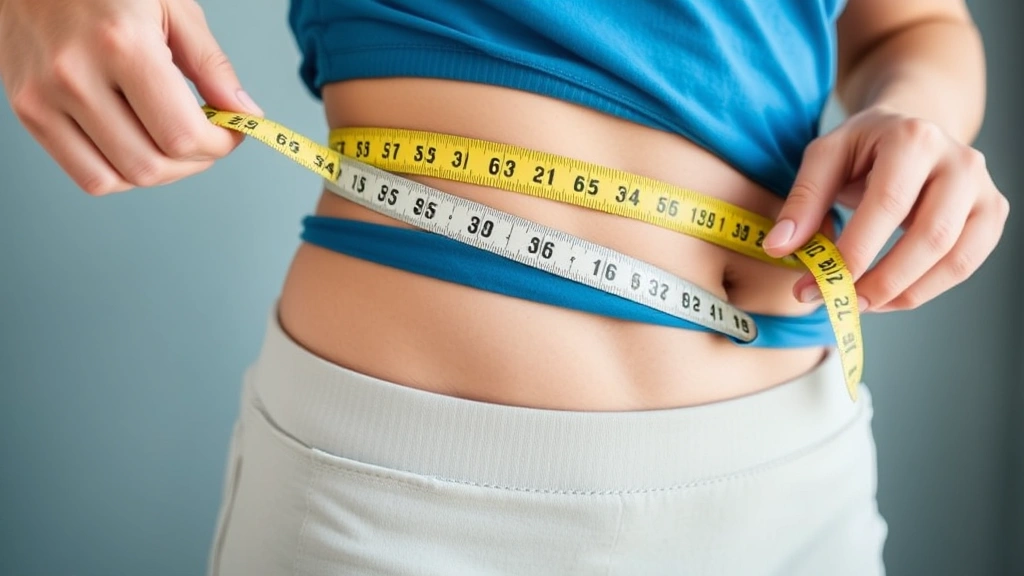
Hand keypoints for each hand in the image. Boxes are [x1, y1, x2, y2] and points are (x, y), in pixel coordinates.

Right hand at [0, 0, 261, 194]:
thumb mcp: (172, 5)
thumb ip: (211, 64)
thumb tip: (244, 114)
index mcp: (121, 45)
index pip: (182, 134)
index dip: (220, 144)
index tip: (232, 132)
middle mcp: (76, 76)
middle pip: (152, 165)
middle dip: (196, 160)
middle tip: (208, 138)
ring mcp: (44, 98)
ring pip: (120, 179)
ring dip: (161, 171)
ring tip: (173, 141)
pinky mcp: (28, 112)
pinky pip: (88, 176)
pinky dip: (123, 173)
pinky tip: (138, 144)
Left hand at [762, 106, 1008, 312]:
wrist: (912, 129)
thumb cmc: (864, 147)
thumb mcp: (825, 157)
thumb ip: (802, 200)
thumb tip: (779, 248)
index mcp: (913, 139)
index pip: (887, 205)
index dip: (854, 253)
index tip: (816, 286)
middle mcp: (960, 160)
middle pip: (931, 236)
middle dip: (881, 281)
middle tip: (839, 302)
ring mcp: (983, 189)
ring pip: (955, 258)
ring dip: (905, 293)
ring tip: (860, 303)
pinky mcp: (992, 213)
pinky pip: (966, 264)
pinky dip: (926, 289)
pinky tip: (888, 295)